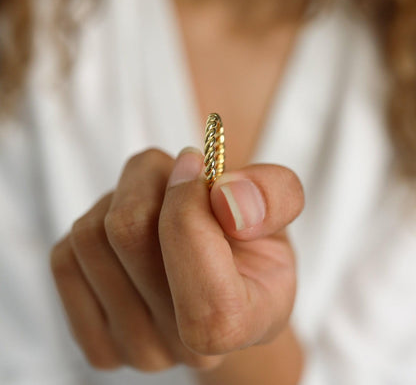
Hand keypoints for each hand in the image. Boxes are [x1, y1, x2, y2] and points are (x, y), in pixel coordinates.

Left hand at [50, 147, 303, 371]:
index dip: (188, 213)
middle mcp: (189, 349)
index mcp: (246, 322)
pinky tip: (129, 234)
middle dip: (148, 179)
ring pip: (91, 237)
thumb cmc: (246, 241)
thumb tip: (226, 198)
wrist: (217, 276)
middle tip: (174, 172)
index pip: (205, 294)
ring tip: (153, 204)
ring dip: (120, 196)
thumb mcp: (278, 208)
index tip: (194, 167)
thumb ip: (273, 194)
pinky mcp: (95, 340)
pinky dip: (94, 223)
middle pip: (129, 233)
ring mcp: (136, 351)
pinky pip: (66, 257)